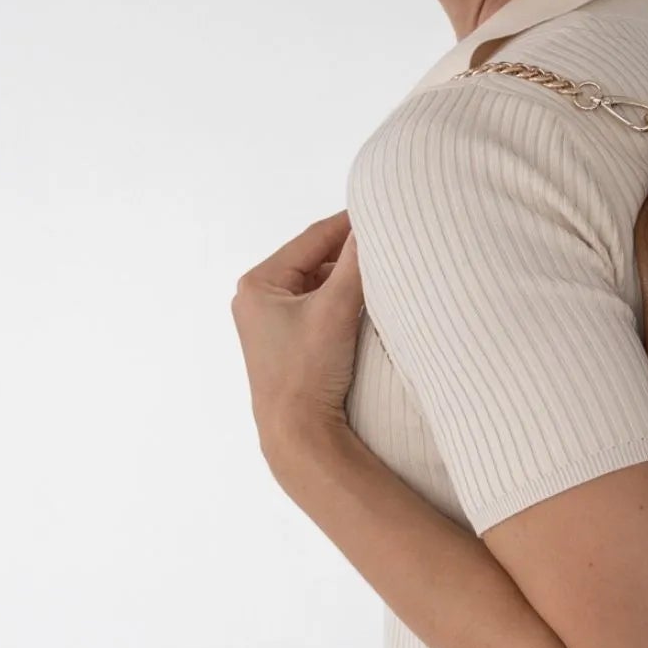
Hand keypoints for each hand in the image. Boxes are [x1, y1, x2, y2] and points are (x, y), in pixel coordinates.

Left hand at [230, 208, 365, 475]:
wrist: (299, 436)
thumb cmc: (308, 372)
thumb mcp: (335, 309)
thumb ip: (354, 263)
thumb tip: (372, 223)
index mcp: (258, 284)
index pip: (312, 238)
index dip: (349, 224)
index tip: (384, 211)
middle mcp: (258, 298)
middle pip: (315, 259)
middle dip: (350, 252)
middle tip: (389, 241)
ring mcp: (271, 321)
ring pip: (320, 283)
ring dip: (348, 277)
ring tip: (384, 268)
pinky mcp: (288, 341)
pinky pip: (320, 305)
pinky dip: (343, 299)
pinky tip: (368, 299)